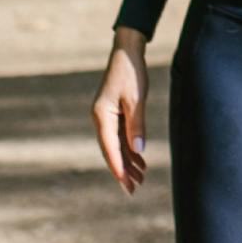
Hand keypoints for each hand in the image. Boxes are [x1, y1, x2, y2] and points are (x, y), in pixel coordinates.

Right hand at [91, 32, 149, 192]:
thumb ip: (136, 125)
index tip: (125, 183)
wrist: (127, 52)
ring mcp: (106, 117)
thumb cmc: (131, 73)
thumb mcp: (136, 99)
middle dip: (122, 171)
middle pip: (111, 150)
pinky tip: (140, 161)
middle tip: (133, 190)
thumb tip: (137, 149)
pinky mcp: (113, 114)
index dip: (118, 167)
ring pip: (116, 146)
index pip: (110, 147)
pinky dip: (129, 149)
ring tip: (140, 180)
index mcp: (102, 115)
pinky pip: (120, 137)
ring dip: (128, 162)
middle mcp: (101, 118)